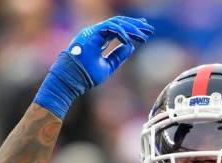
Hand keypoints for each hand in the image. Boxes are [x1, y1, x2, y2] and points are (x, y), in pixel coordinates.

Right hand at [34, 16, 153, 118]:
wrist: (72, 80)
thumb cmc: (86, 75)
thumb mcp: (108, 66)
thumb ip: (118, 56)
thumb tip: (131, 46)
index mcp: (98, 39)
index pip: (117, 29)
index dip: (131, 30)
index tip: (144, 33)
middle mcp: (95, 33)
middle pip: (118, 23)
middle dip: (135, 25)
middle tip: (149, 29)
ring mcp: (92, 32)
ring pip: (115, 23)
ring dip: (131, 28)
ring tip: (144, 36)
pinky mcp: (91, 34)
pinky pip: (109, 28)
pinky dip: (121, 33)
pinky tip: (130, 41)